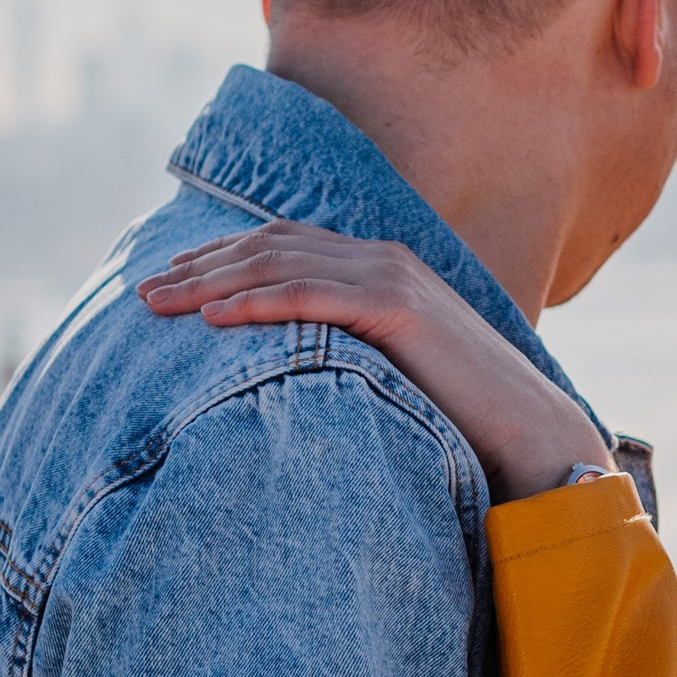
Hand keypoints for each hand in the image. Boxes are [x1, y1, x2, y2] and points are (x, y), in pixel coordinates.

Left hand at [138, 224, 608, 500]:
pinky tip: (212, 319)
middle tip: (144, 292)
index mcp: (380, 266)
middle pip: (268, 245)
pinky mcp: (398, 309)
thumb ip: (349, 354)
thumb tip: (296, 374)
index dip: (220, 257)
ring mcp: (391, 277)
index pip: (282, 244)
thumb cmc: (463, 416)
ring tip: (159, 303)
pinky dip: (256, 302)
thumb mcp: (393, 372)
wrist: (532, 432)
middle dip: (200, 265)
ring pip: (279, 263)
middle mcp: (382, 258)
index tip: (170, 278)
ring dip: (210, 281)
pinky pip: (311, 295)